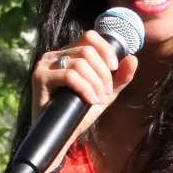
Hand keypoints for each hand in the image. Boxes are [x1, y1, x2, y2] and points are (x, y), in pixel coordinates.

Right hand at [30, 31, 139, 151]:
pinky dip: (85, 89)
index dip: (105, 50)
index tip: (114, 68)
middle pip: (87, 50)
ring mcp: (45, 65)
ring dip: (96, 83)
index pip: (89, 36)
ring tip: (98, 99)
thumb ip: (119, 77)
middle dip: (103, 73)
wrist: (61, 135)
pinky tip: (90, 100)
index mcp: (68, 53)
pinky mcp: (40, 78)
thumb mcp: (104, 93)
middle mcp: (54, 55)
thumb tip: (133, 58)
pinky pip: (70, 76)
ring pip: (80, 63)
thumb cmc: (79, 113)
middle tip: (106, 92)